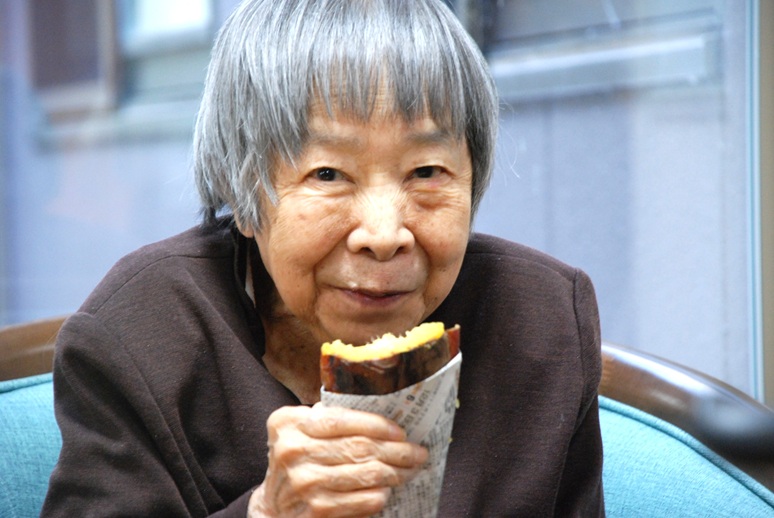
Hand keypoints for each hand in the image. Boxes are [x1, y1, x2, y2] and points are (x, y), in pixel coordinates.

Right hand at [247, 404, 427, 517]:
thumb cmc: (297, 462)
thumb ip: (329, 419)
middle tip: (417, 451)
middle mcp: (292, 451)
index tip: (400, 431)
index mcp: (288, 423)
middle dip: (396, 450)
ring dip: (396, 472)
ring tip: (410, 470)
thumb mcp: (300, 432)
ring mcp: (304, 482)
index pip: (341, 419)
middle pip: (358, 447)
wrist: (273, 508)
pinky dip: (380, 495)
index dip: (376, 424)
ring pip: (366, 473)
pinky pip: (362, 500)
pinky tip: (388, 490)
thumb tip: (384, 419)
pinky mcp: (316, 510)